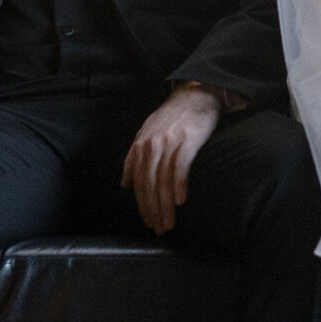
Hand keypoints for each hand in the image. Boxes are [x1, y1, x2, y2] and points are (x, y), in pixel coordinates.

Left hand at [120, 86, 221, 233]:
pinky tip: (180, 201)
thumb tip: (124, 184)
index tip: (149, 222)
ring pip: (163, 181)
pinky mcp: (187, 139)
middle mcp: (151, 145)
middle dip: (153, 210)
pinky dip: (179, 185)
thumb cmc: (173, 116)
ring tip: (169, 223)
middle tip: (159, 229)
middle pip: (149, 185)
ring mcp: (169, 142)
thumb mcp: (146, 133)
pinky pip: (180, 167)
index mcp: (140, 145)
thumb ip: (133, 158)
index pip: (138, 182)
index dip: (142, 205)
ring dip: (165, 206)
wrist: (196, 92)